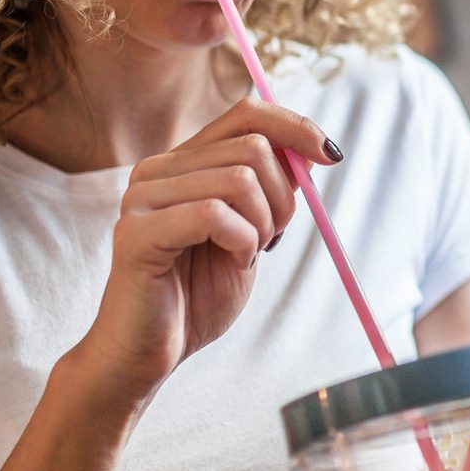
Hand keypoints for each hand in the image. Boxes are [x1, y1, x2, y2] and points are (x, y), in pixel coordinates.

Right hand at [74, 99, 341, 410]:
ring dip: (264, 225)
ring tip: (247, 255)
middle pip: (252, 147)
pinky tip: (233, 262)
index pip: (246, 114)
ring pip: (239, 179)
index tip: (331, 156)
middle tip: (273, 239)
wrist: (147, 356)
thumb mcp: (250, 234)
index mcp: (182, 163)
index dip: (296, 128)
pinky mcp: (138, 232)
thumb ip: (269, 191)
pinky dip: (242, 241)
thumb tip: (311, 149)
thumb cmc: (195, 298)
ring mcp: (142, 198)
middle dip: (283, 197)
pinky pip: (214, 214)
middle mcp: (157, 169)